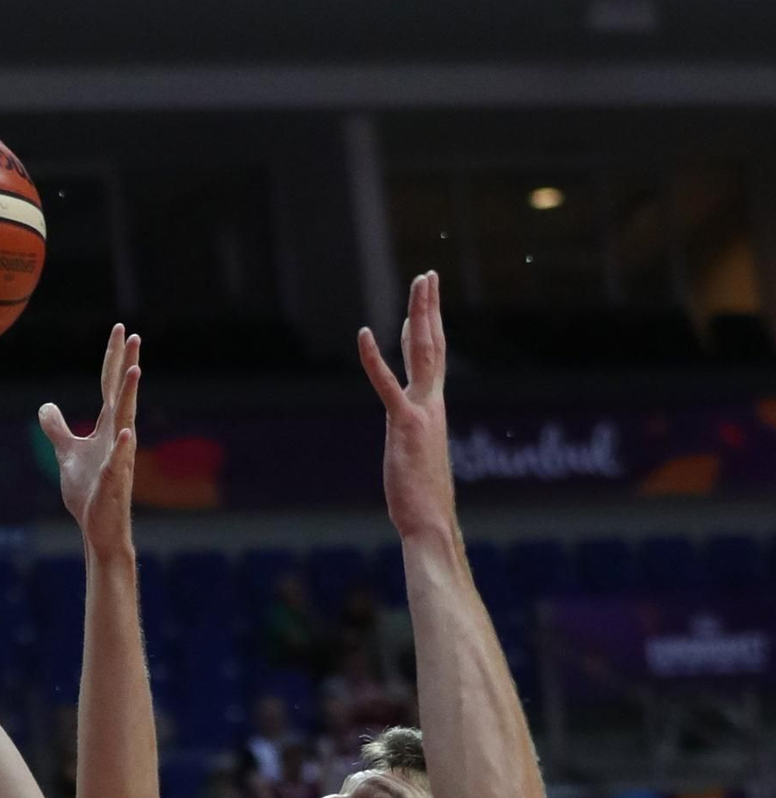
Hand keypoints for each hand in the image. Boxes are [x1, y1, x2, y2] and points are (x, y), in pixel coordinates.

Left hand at [40, 325, 140, 557]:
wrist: (97, 528)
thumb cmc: (89, 492)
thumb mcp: (66, 454)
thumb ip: (57, 429)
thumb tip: (46, 406)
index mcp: (106, 428)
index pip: (109, 386)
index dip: (113, 358)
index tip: (120, 330)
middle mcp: (117, 437)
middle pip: (121, 395)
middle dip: (126, 365)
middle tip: (134, 336)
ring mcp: (118, 458)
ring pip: (125, 421)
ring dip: (129, 397)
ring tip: (134, 370)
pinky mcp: (113, 482)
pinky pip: (118, 462)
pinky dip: (123, 448)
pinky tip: (127, 433)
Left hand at [358, 272, 456, 546]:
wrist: (431, 521)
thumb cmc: (422, 502)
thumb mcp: (415, 462)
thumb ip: (412, 445)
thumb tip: (410, 445)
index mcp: (434, 411)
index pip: (432, 363)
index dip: (426, 331)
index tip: (419, 308)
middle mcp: (432, 405)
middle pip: (432, 345)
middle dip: (429, 307)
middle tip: (426, 276)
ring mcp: (421, 412)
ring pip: (423, 351)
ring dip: (420, 313)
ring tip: (420, 282)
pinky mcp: (403, 425)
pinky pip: (386, 385)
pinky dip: (374, 358)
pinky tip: (364, 334)